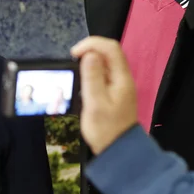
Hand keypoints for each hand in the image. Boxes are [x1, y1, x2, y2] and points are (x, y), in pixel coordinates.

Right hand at [70, 36, 137, 154]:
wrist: (119, 150)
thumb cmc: (105, 129)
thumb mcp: (95, 103)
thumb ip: (92, 78)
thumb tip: (89, 54)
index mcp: (121, 78)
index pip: (110, 48)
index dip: (91, 44)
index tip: (73, 54)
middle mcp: (123, 77)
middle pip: (109, 52)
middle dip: (89, 51)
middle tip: (71, 62)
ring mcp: (119, 84)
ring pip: (105, 62)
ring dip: (89, 61)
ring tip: (74, 71)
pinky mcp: (114, 91)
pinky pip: (103, 73)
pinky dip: (91, 71)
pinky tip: (81, 81)